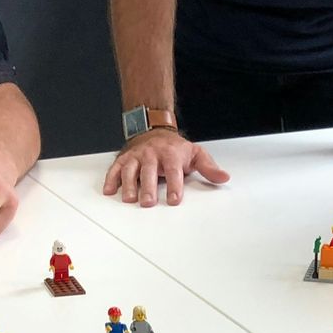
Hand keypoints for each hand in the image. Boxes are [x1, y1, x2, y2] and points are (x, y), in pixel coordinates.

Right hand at [102, 129, 229, 206]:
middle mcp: (152, 154)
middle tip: (148, 203)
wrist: (154, 129)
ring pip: (131, 169)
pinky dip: (111, 179)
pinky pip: (116, 168)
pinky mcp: (124, 159)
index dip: (174, 185)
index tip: (174, 200)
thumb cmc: (175, 148)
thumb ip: (208, 168)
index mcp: (170, 154)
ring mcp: (137, 156)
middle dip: (148, 187)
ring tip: (129, 199)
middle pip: (149, 171)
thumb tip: (223, 177)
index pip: (173, 170)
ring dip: (129, 184)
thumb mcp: (195, 154)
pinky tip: (109, 190)